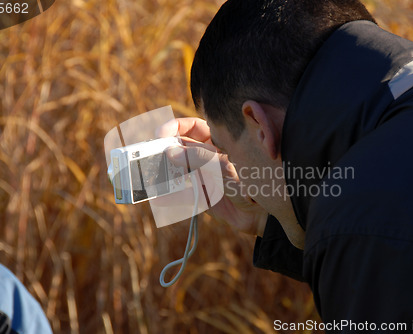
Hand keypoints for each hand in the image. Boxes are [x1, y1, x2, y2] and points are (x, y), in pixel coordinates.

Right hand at [157, 117, 267, 236]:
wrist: (265, 215)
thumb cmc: (253, 182)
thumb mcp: (225, 167)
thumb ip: (199, 159)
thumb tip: (171, 152)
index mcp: (216, 143)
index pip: (191, 128)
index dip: (175, 128)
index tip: (161, 134)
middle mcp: (206, 158)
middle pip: (178, 150)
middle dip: (163, 152)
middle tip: (147, 157)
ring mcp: (203, 177)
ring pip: (176, 172)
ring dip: (162, 174)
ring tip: (148, 177)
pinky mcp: (200, 196)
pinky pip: (180, 194)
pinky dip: (168, 196)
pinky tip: (158, 197)